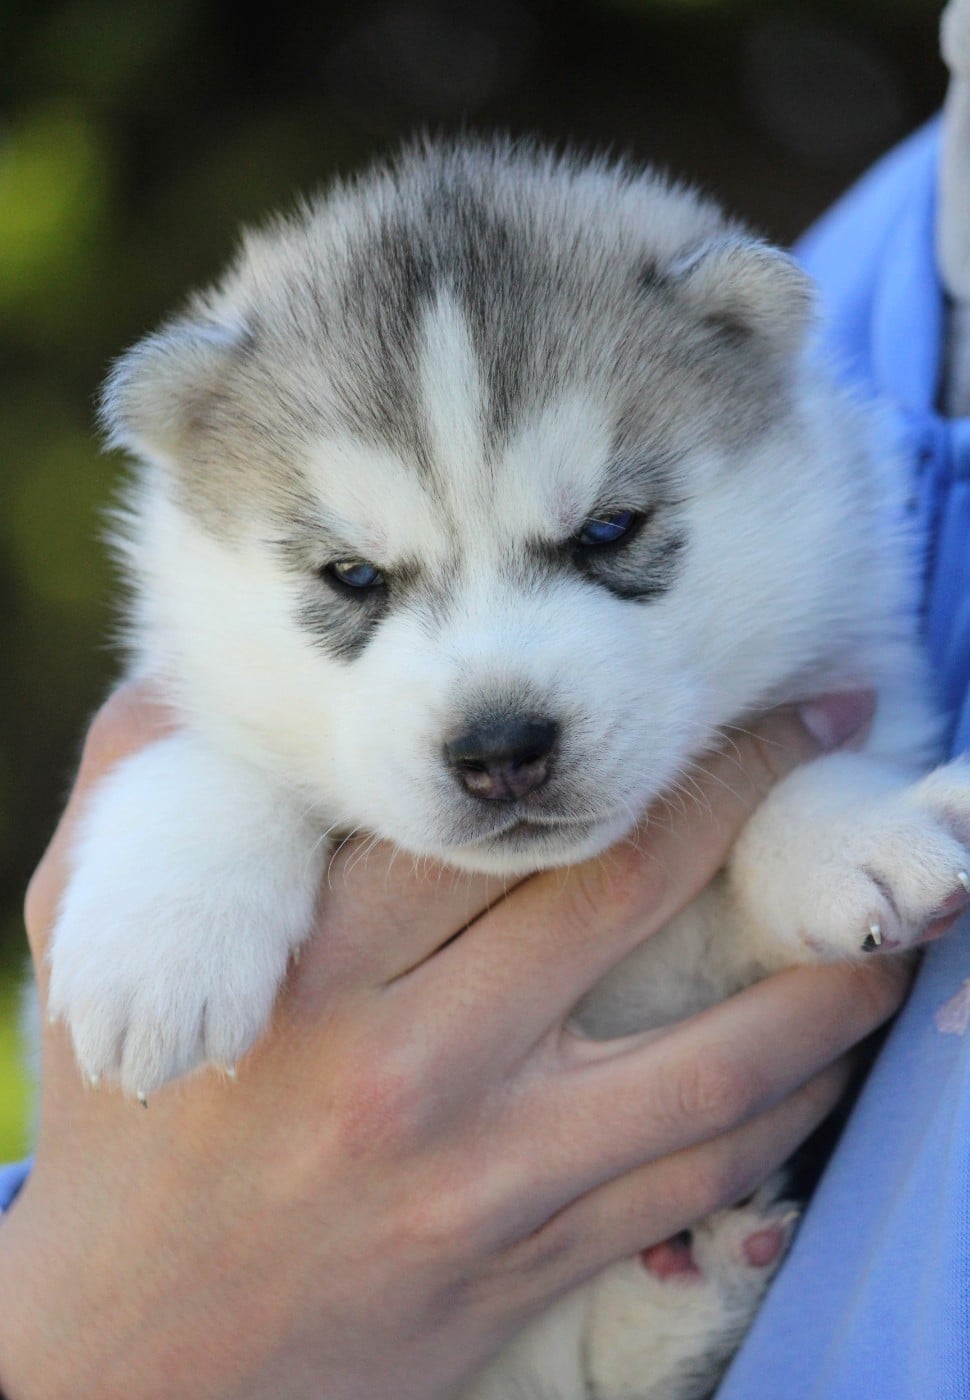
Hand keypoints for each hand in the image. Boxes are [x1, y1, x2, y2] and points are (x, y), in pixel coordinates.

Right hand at [0, 685, 905, 1399]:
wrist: (135, 1365)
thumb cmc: (124, 1145)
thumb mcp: (86, 958)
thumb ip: (132, 798)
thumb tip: (180, 672)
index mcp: (308, 972)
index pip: (483, 821)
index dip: (606, 739)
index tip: (685, 679)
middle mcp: (413, 1067)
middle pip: (617, 897)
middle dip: (738, 795)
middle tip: (821, 724)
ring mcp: (488, 1177)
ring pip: (708, 1061)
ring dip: (817, 980)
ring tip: (887, 915)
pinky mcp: (531, 1261)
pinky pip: (698, 1178)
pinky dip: (785, 1109)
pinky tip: (830, 1056)